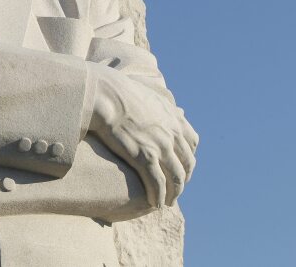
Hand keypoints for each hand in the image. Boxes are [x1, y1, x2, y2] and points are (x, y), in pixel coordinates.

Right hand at [90, 67, 198, 208]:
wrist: (103, 94)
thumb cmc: (120, 92)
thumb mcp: (150, 95)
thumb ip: (165, 105)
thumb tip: (177, 109)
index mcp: (174, 119)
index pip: (191, 144)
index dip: (187, 158)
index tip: (180, 166)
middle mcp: (172, 135)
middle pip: (186, 164)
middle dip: (182, 180)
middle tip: (175, 190)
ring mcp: (160, 147)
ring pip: (175, 178)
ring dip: (173, 194)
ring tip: (166, 202)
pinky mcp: (144, 157)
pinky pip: (157, 183)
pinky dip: (158, 196)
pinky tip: (154, 204)